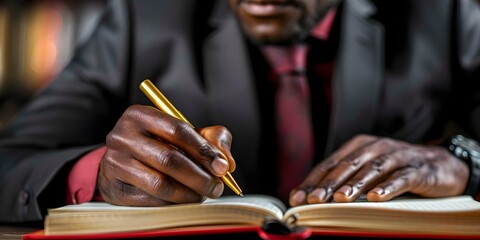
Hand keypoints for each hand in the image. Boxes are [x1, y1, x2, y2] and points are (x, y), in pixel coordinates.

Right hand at [97, 105, 235, 205]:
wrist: (123, 166)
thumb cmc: (160, 146)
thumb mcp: (185, 134)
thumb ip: (211, 139)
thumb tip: (226, 162)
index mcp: (139, 115)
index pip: (177, 129)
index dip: (203, 150)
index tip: (222, 167)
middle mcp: (122, 136)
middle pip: (169, 159)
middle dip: (199, 177)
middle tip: (216, 187)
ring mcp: (114, 163)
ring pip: (160, 184)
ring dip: (188, 194)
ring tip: (202, 195)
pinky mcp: (114, 189)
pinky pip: (151, 201)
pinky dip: (173, 204)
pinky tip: (183, 201)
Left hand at [289, 134, 468, 205]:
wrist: (440, 164)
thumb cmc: (395, 170)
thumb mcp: (367, 171)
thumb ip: (345, 180)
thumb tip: (312, 199)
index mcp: (358, 146)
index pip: (330, 164)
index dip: (313, 181)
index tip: (297, 198)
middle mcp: (375, 147)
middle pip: (348, 165)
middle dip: (329, 184)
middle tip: (314, 200)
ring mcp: (397, 156)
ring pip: (372, 169)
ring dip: (356, 184)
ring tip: (341, 199)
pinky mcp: (417, 169)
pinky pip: (401, 178)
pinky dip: (388, 187)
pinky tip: (376, 198)